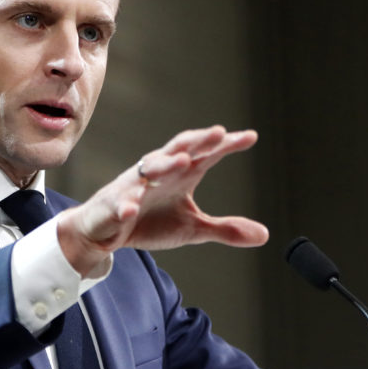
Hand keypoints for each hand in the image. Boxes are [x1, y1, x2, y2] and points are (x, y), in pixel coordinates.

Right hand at [57, 126, 268, 275]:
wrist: (103, 231)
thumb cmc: (148, 221)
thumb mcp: (192, 228)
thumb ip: (225, 228)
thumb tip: (265, 235)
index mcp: (179, 175)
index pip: (206, 154)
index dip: (226, 145)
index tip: (250, 137)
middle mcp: (157, 173)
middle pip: (179, 151)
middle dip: (198, 141)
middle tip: (217, 133)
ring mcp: (132, 188)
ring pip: (149, 171)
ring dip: (166, 165)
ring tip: (184, 161)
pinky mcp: (112, 207)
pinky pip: (118, 205)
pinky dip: (124, 206)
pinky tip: (130, 209)